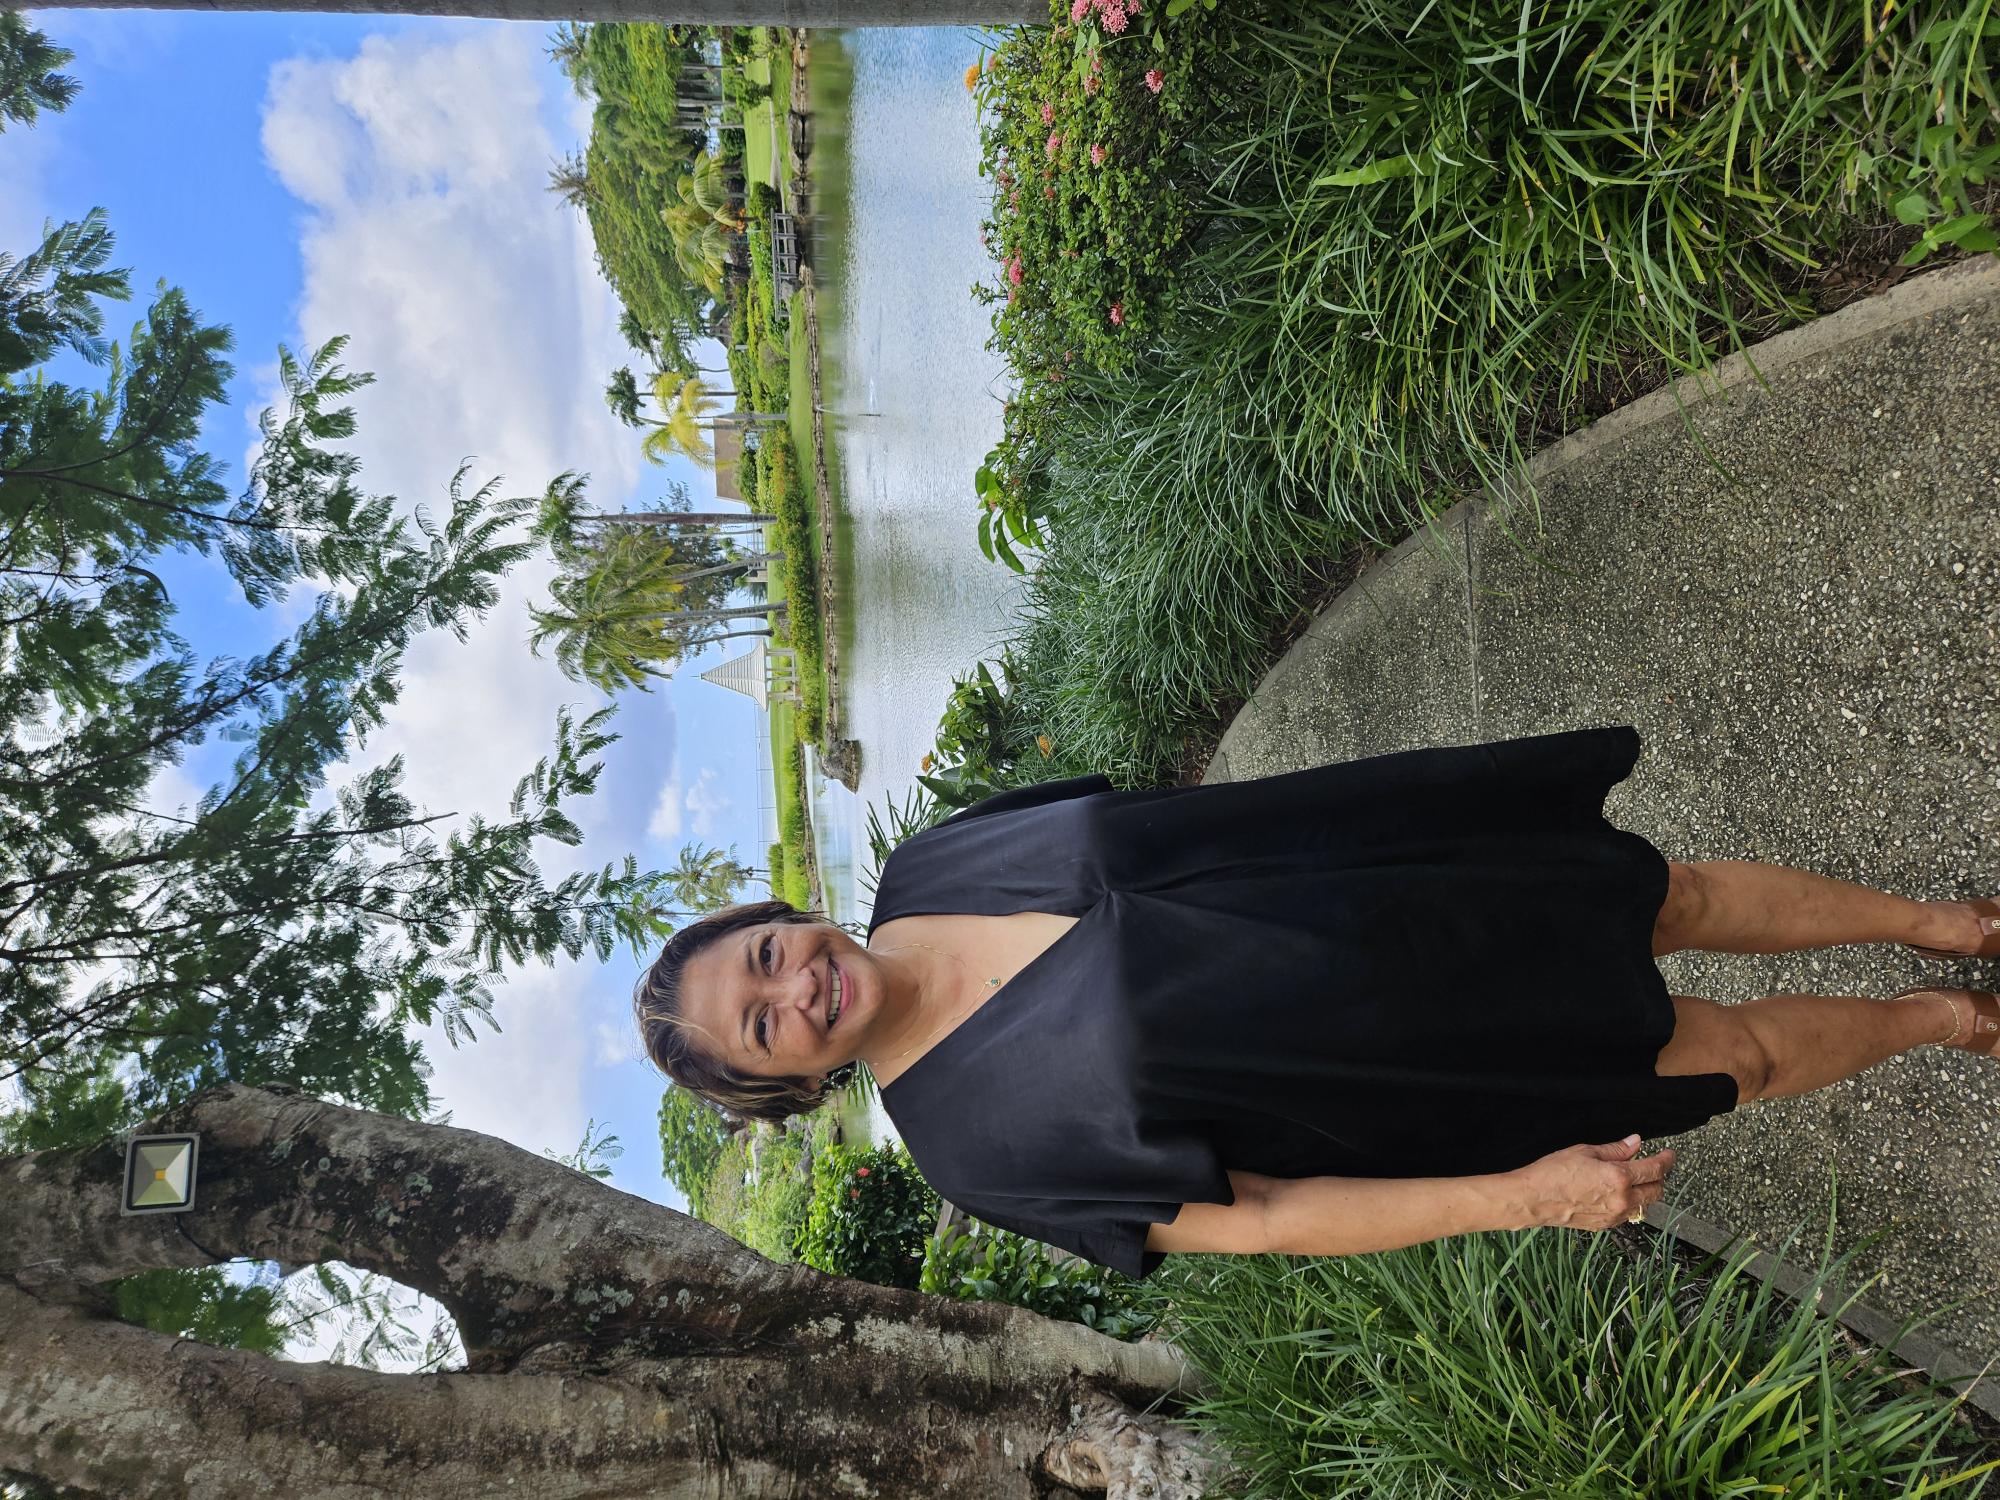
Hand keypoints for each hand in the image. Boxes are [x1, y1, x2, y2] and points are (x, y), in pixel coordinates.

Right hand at [1506, 1135, 1676, 1231]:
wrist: (1533, 1199)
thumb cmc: (1553, 1172)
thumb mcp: (1585, 1152)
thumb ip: (1615, 1150)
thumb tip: (1635, 1143)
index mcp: (1618, 1178)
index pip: (1654, 1169)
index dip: (1666, 1160)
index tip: (1669, 1154)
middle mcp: (1622, 1200)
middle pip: (1656, 1191)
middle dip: (1659, 1177)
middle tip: (1653, 1165)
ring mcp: (1614, 1216)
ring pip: (1644, 1205)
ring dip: (1646, 1191)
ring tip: (1634, 1179)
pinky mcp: (1605, 1225)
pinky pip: (1628, 1214)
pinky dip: (1630, 1202)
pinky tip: (1618, 1193)